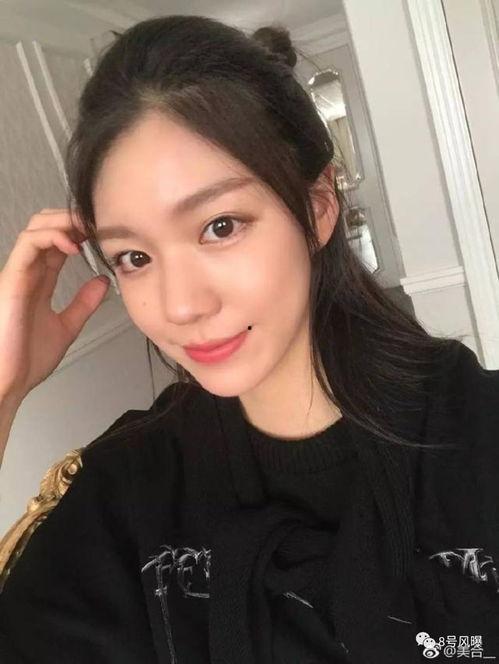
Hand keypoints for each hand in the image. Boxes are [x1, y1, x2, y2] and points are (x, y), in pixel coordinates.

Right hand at [0, 208, 109, 400]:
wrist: (8, 382)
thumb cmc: (26, 360)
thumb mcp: (66, 327)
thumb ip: (83, 304)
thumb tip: (102, 282)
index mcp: (39, 282)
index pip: (58, 243)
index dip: (80, 232)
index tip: (103, 233)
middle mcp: (27, 273)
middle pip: (44, 227)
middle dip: (71, 218)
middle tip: (97, 224)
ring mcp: (18, 274)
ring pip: (35, 228)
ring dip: (64, 221)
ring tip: (87, 228)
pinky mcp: (12, 280)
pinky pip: (28, 244)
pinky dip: (52, 237)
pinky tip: (73, 245)